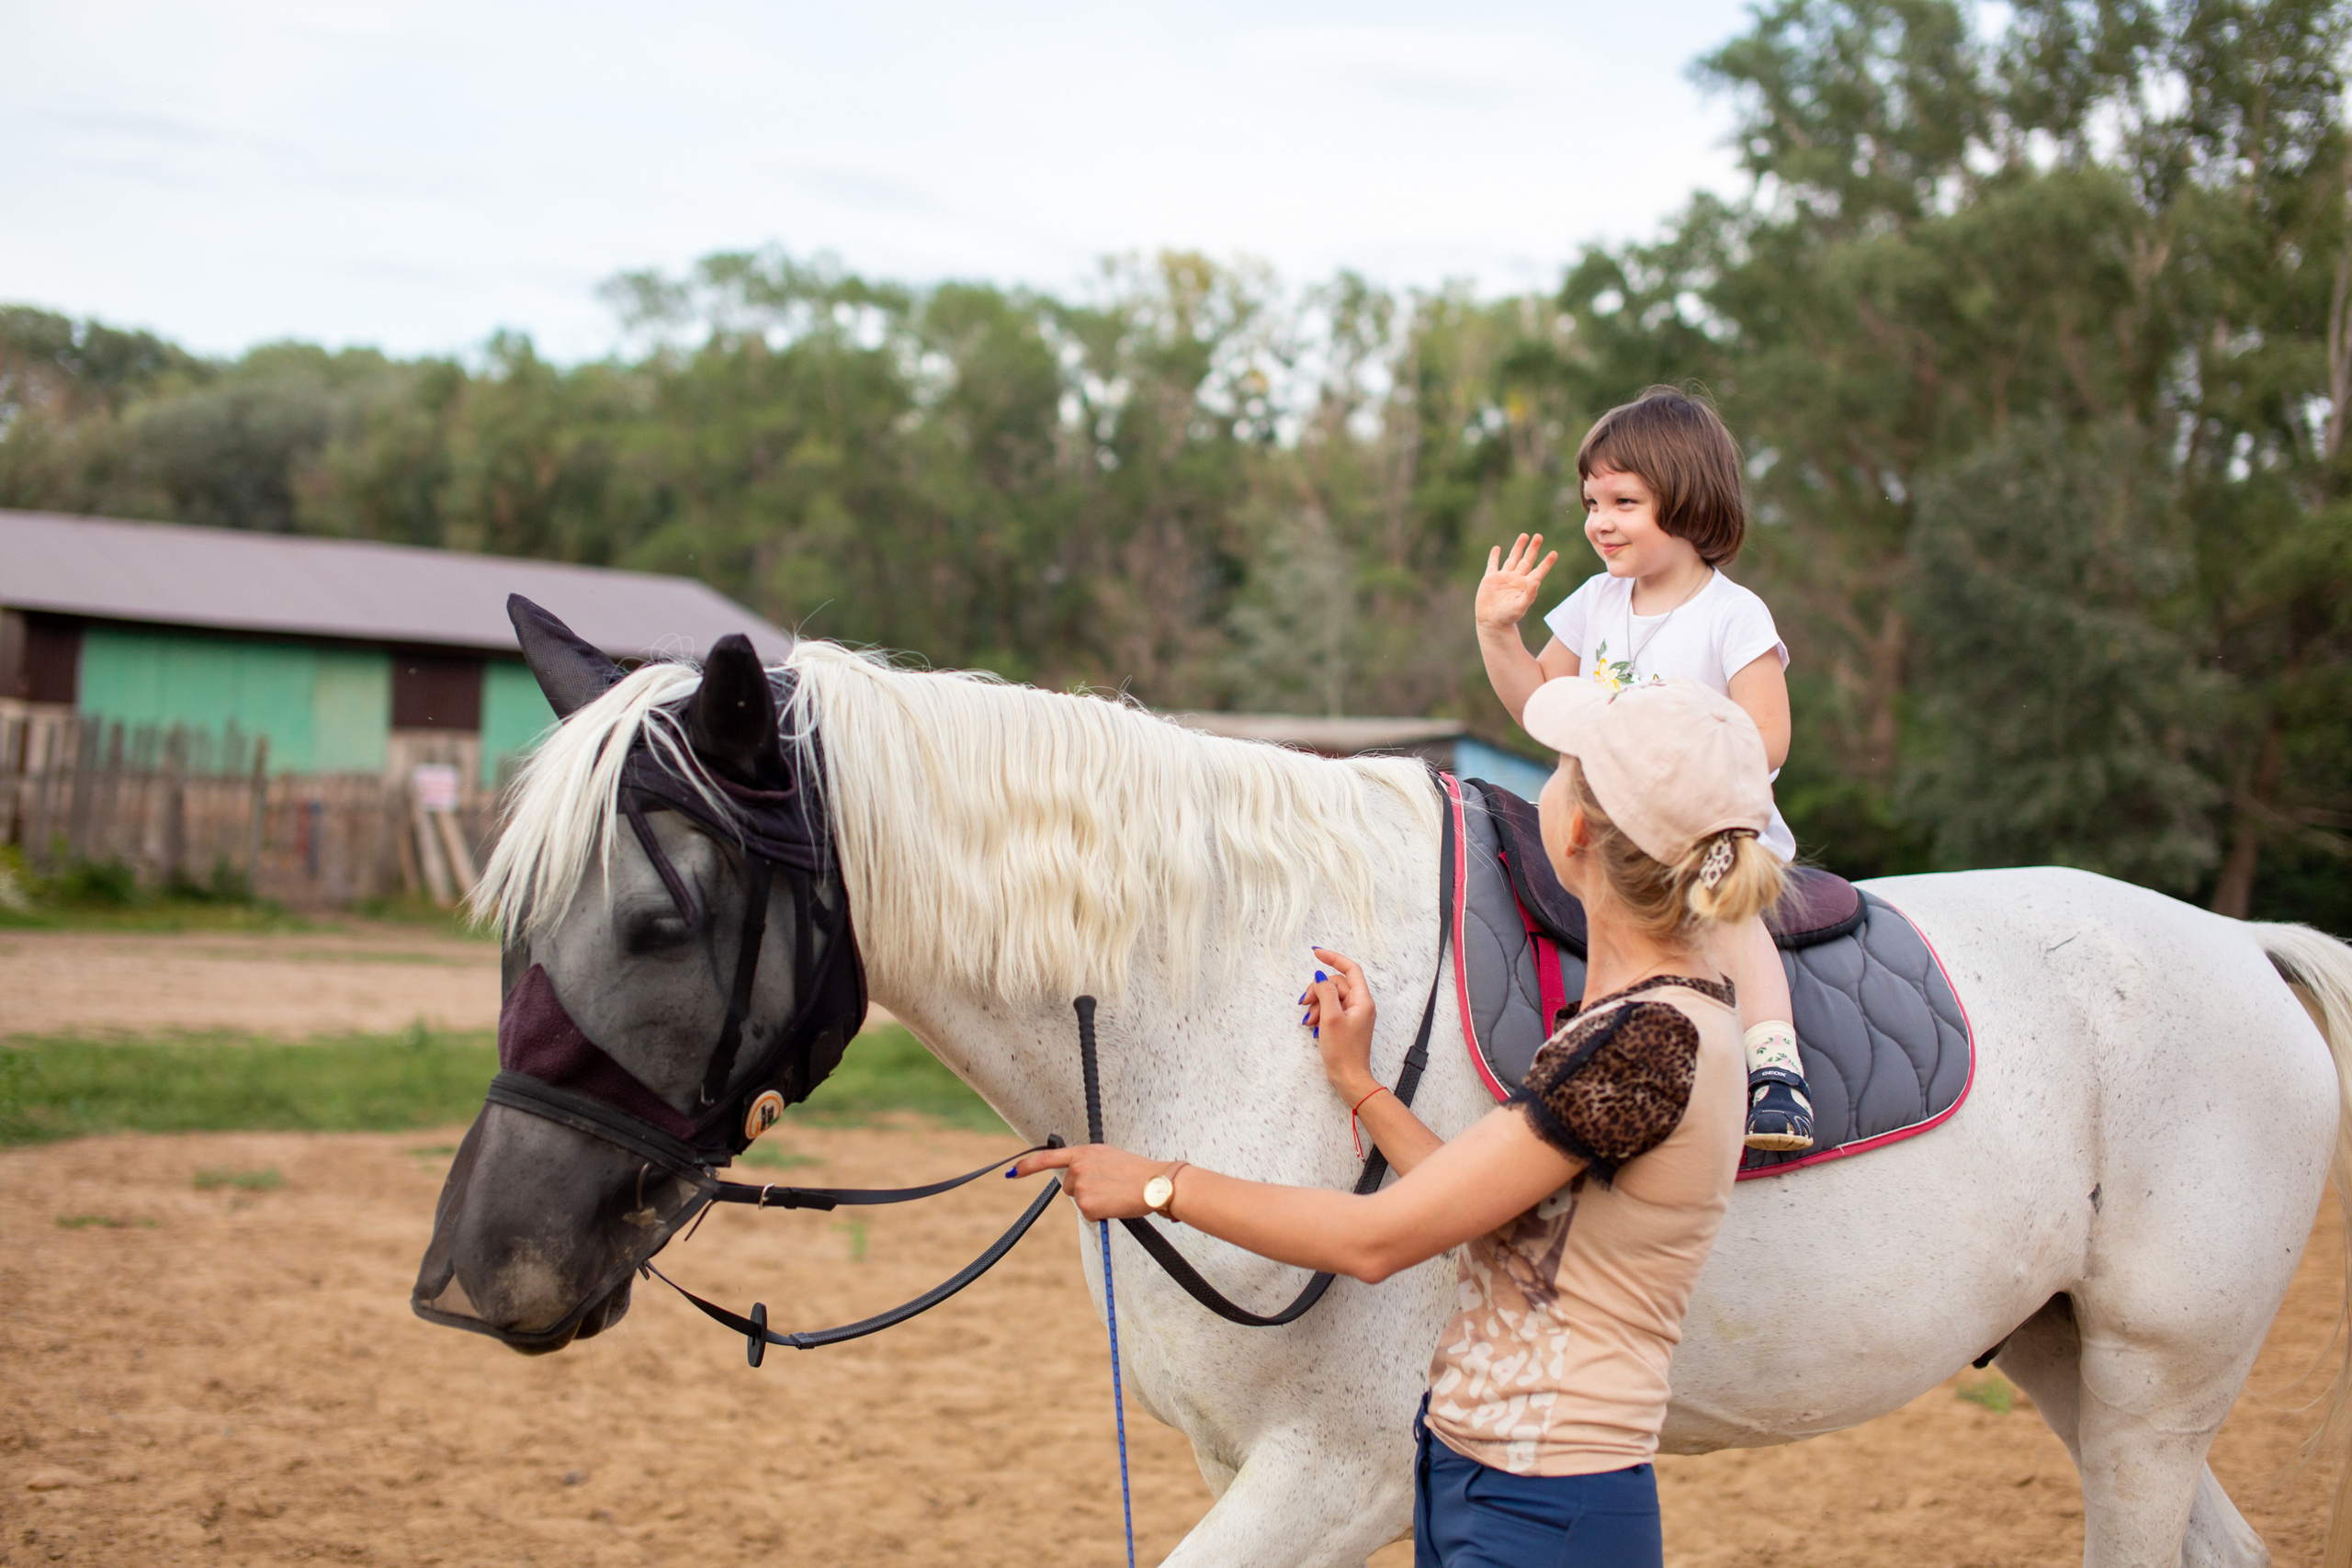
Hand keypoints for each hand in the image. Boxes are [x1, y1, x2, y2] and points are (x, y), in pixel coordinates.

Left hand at [1008, 1144, 1181, 1220]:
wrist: (1154, 1183)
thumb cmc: (1138, 1171)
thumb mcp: (1109, 1156)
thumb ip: (1089, 1162)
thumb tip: (1077, 1177)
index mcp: (1084, 1152)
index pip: (1048, 1157)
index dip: (1028, 1165)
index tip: (1013, 1171)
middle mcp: (1078, 1167)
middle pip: (1069, 1187)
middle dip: (1084, 1190)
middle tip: (1109, 1187)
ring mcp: (1081, 1186)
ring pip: (1080, 1202)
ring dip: (1095, 1202)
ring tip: (1116, 1193)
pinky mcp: (1087, 1205)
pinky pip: (1089, 1214)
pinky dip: (1101, 1214)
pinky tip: (1116, 1204)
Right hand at [1301, 947, 1377, 1101]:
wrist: (1349, 1078)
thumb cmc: (1343, 1052)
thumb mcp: (1330, 1018)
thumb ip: (1326, 992)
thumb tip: (1320, 976)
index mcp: (1362, 1000)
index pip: (1350, 969)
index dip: (1333, 958)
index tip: (1315, 953)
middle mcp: (1360, 1004)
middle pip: (1336, 983)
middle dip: (1318, 989)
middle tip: (1305, 1002)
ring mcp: (1354, 1014)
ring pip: (1331, 997)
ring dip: (1317, 1004)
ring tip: (1309, 1020)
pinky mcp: (1346, 1024)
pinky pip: (1331, 1009)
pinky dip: (1320, 1013)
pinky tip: (1313, 1026)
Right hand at [1475, 535, 1559, 631]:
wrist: (1492, 622)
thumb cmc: (1508, 617)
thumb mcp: (1520, 606)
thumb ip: (1529, 594)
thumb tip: (1537, 582)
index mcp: (1526, 585)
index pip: (1539, 571)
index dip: (1547, 562)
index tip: (1554, 553)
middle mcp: (1516, 579)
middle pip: (1527, 560)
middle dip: (1533, 548)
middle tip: (1539, 536)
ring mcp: (1503, 577)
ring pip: (1512, 558)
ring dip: (1518, 547)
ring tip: (1524, 536)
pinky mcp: (1490, 579)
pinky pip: (1493, 564)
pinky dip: (1494, 556)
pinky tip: (1497, 548)